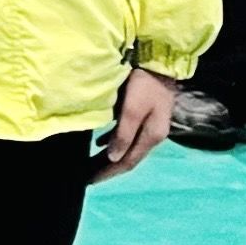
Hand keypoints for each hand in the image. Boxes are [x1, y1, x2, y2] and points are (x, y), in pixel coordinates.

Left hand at [96, 65, 177, 180]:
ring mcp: (149, 126)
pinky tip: (98, 143)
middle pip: (127, 159)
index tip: (88, 181)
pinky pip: (125, 136)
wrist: (160, 62)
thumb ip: (123, 133)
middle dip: (107, 170)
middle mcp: (153, 136)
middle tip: (85, 177)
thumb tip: (112, 158)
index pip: (127, 162)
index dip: (108, 173)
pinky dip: (111, 143)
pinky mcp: (145, 117)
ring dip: (108, 158)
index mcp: (152, 136)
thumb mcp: (132, 108)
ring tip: (88, 165)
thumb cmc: (145, 84)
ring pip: (126, 149)